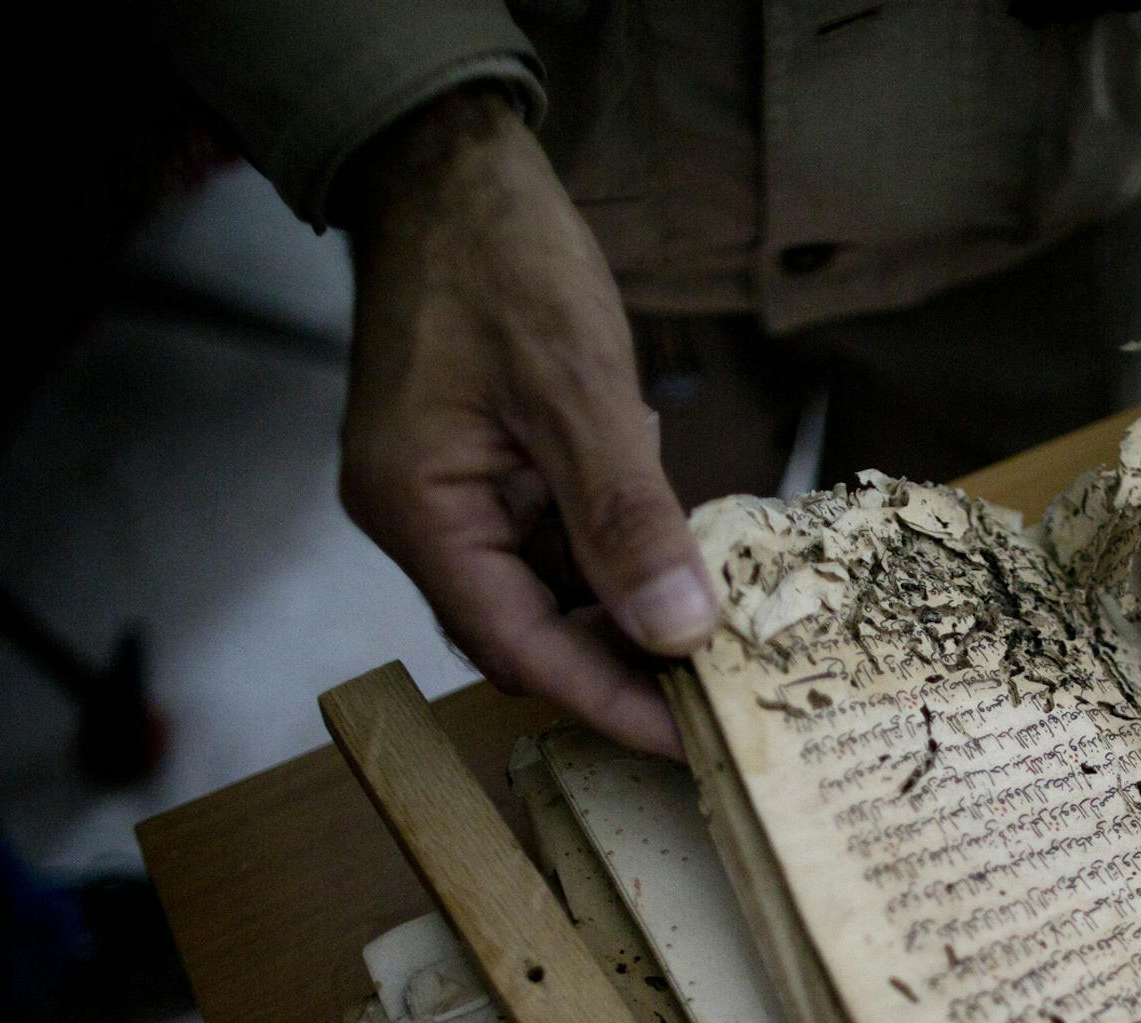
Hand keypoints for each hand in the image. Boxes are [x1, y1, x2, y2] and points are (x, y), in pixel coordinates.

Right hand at [336, 88, 716, 755]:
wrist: (450, 166)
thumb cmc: (499, 257)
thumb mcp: (577, 389)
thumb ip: (626, 517)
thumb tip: (677, 632)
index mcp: (419, 512)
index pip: (519, 648)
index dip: (607, 700)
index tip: (689, 738)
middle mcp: (422, 520)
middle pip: (528, 632)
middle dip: (622, 667)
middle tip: (721, 699)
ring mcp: (450, 494)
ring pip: (547, 591)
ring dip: (627, 612)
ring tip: (720, 638)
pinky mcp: (482, 467)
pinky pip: (553, 539)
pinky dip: (615, 553)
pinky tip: (680, 550)